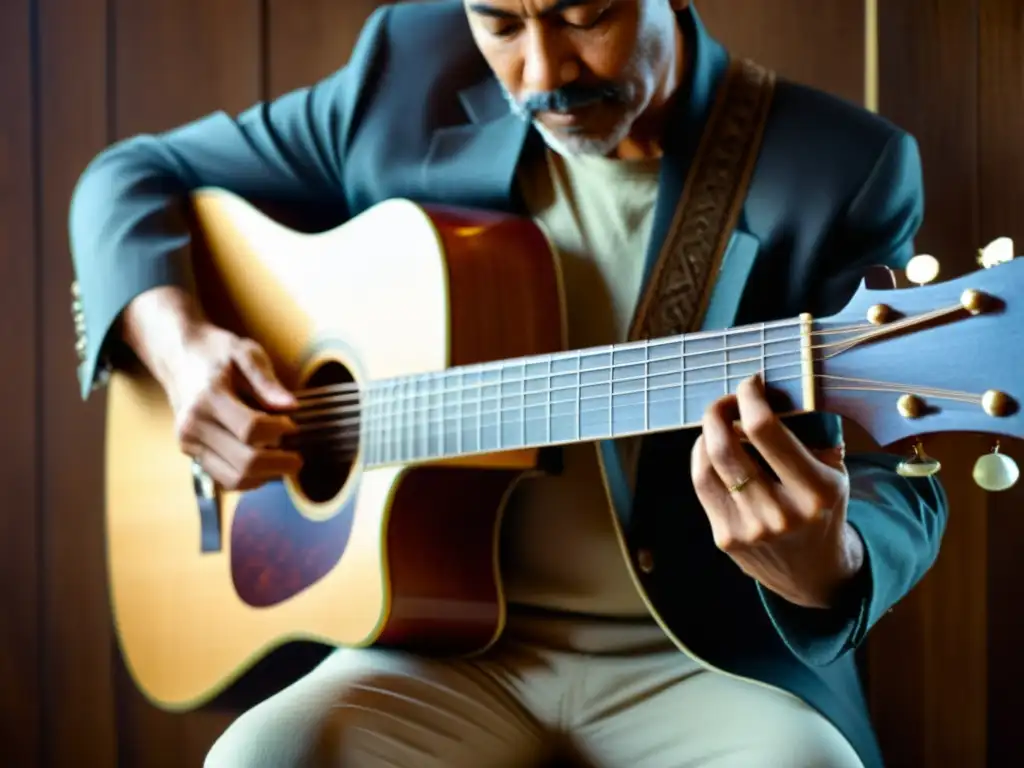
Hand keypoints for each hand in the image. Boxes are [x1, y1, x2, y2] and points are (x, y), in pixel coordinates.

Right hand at [163, 323, 301, 490]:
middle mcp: (193, 426)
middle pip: (244, 462)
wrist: (177, 355)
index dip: (279, 431)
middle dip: (279, 464)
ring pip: (233, 480)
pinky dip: (249, 478)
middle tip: (298, 459)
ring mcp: (188, 443)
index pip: (251, 430)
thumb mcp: (245, 353)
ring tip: (282, 462)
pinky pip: (223, 478)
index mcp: (208, 398)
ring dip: (264, 476)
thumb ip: (268, 381)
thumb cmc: (215, 352)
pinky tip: (264, 464)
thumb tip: (292, 407)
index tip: (293, 425)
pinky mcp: (190, 453)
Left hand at [691, 375, 863, 609]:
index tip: (751, 383)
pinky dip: (702, 458)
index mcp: (817, 491)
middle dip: (719, 411)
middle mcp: (781, 513)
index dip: (750, 398)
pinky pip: (703, 485)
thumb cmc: (824, 511)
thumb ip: (812, 437)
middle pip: (727, 447)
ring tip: (719, 422)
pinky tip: (711, 447)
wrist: (816, 574)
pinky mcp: (726, 539)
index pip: (766, 431)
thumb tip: (775, 394)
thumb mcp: (835, 474)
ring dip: (707, 433)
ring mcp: (750, 529)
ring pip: (709, 465)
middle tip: (726, 399)